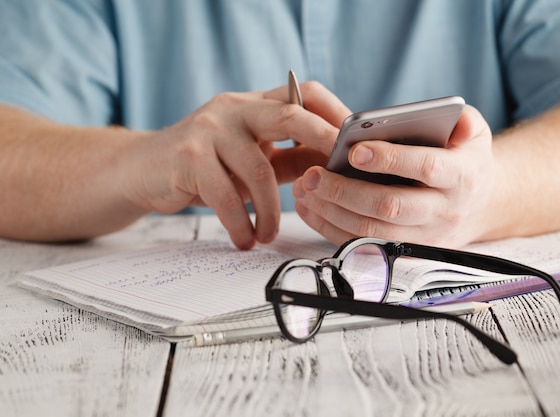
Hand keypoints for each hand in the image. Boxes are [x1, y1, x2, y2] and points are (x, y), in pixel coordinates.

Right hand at [121, 82, 349, 248]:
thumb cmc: (204, 166)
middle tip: (338, 178)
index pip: (302, 94)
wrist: (142, 169)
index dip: (332, 112)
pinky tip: (244, 239)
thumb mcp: (251, 157)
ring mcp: (209, 130)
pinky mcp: (188, 158)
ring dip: (270, 211)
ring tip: (268, 235)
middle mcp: (233, 109)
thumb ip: (290, 158)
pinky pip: (225, 196)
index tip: (353, 142)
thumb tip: (335, 168)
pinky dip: (240, 224)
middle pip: (288, 116)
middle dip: (321, 143)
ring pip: (258, 169)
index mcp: (254, 105)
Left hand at [292, 105, 494, 247]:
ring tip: (306, 189)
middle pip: (390, 207)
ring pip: (372, 231)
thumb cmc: (466, 160)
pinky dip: (332, 228)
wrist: (480, 205)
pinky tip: (312, 208)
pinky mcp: (406, 252)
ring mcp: (425, 237)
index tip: (354, 150)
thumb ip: (464, 120)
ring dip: (333, 212)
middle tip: (314, 174)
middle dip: (346, 192)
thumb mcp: (474, 133)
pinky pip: (364, 245)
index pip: (425, 167)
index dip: (389, 160)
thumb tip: (453, 121)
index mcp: (462, 176)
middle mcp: (444, 211)